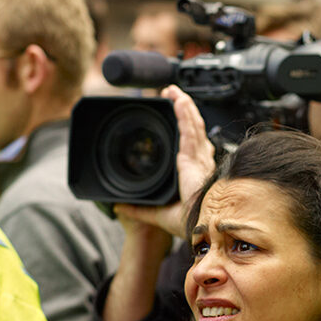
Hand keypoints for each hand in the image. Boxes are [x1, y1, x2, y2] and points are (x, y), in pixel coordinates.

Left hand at [114, 85, 214, 238]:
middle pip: (194, 130)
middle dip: (186, 111)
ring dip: (185, 106)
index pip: (191, 145)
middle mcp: (200, 164)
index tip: (180, 117)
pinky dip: (185, 114)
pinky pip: (190, 131)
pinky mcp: (194, 159)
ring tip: (175, 92)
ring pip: (193, 126)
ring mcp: (199, 160)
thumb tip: (119, 207)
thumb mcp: (157, 215)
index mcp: (194, 174)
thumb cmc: (190, 224)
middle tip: (174, 96)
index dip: (187, 129)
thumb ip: (138, 210)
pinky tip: (179, 101)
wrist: (201, 228)